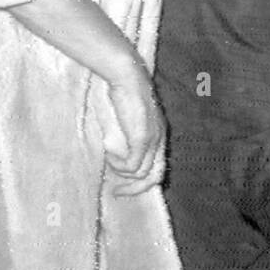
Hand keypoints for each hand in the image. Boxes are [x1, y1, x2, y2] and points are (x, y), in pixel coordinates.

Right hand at [102, 69, 165, 196]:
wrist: (127, 76)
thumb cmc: (124, 91)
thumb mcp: (129, 117)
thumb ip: (128, 133)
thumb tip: (115, 149)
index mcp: (160, 134)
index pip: (159, 167)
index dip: (143, 180)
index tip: (125, 185)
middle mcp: (160, 139)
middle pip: (155, 176)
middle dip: (136, 189)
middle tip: (117, 193)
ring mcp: (152, 140)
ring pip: (141, 172)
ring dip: (122, 172)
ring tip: (110, 161)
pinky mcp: (142, 138)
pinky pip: (132, 165)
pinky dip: (118, 165)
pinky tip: (109, 153)